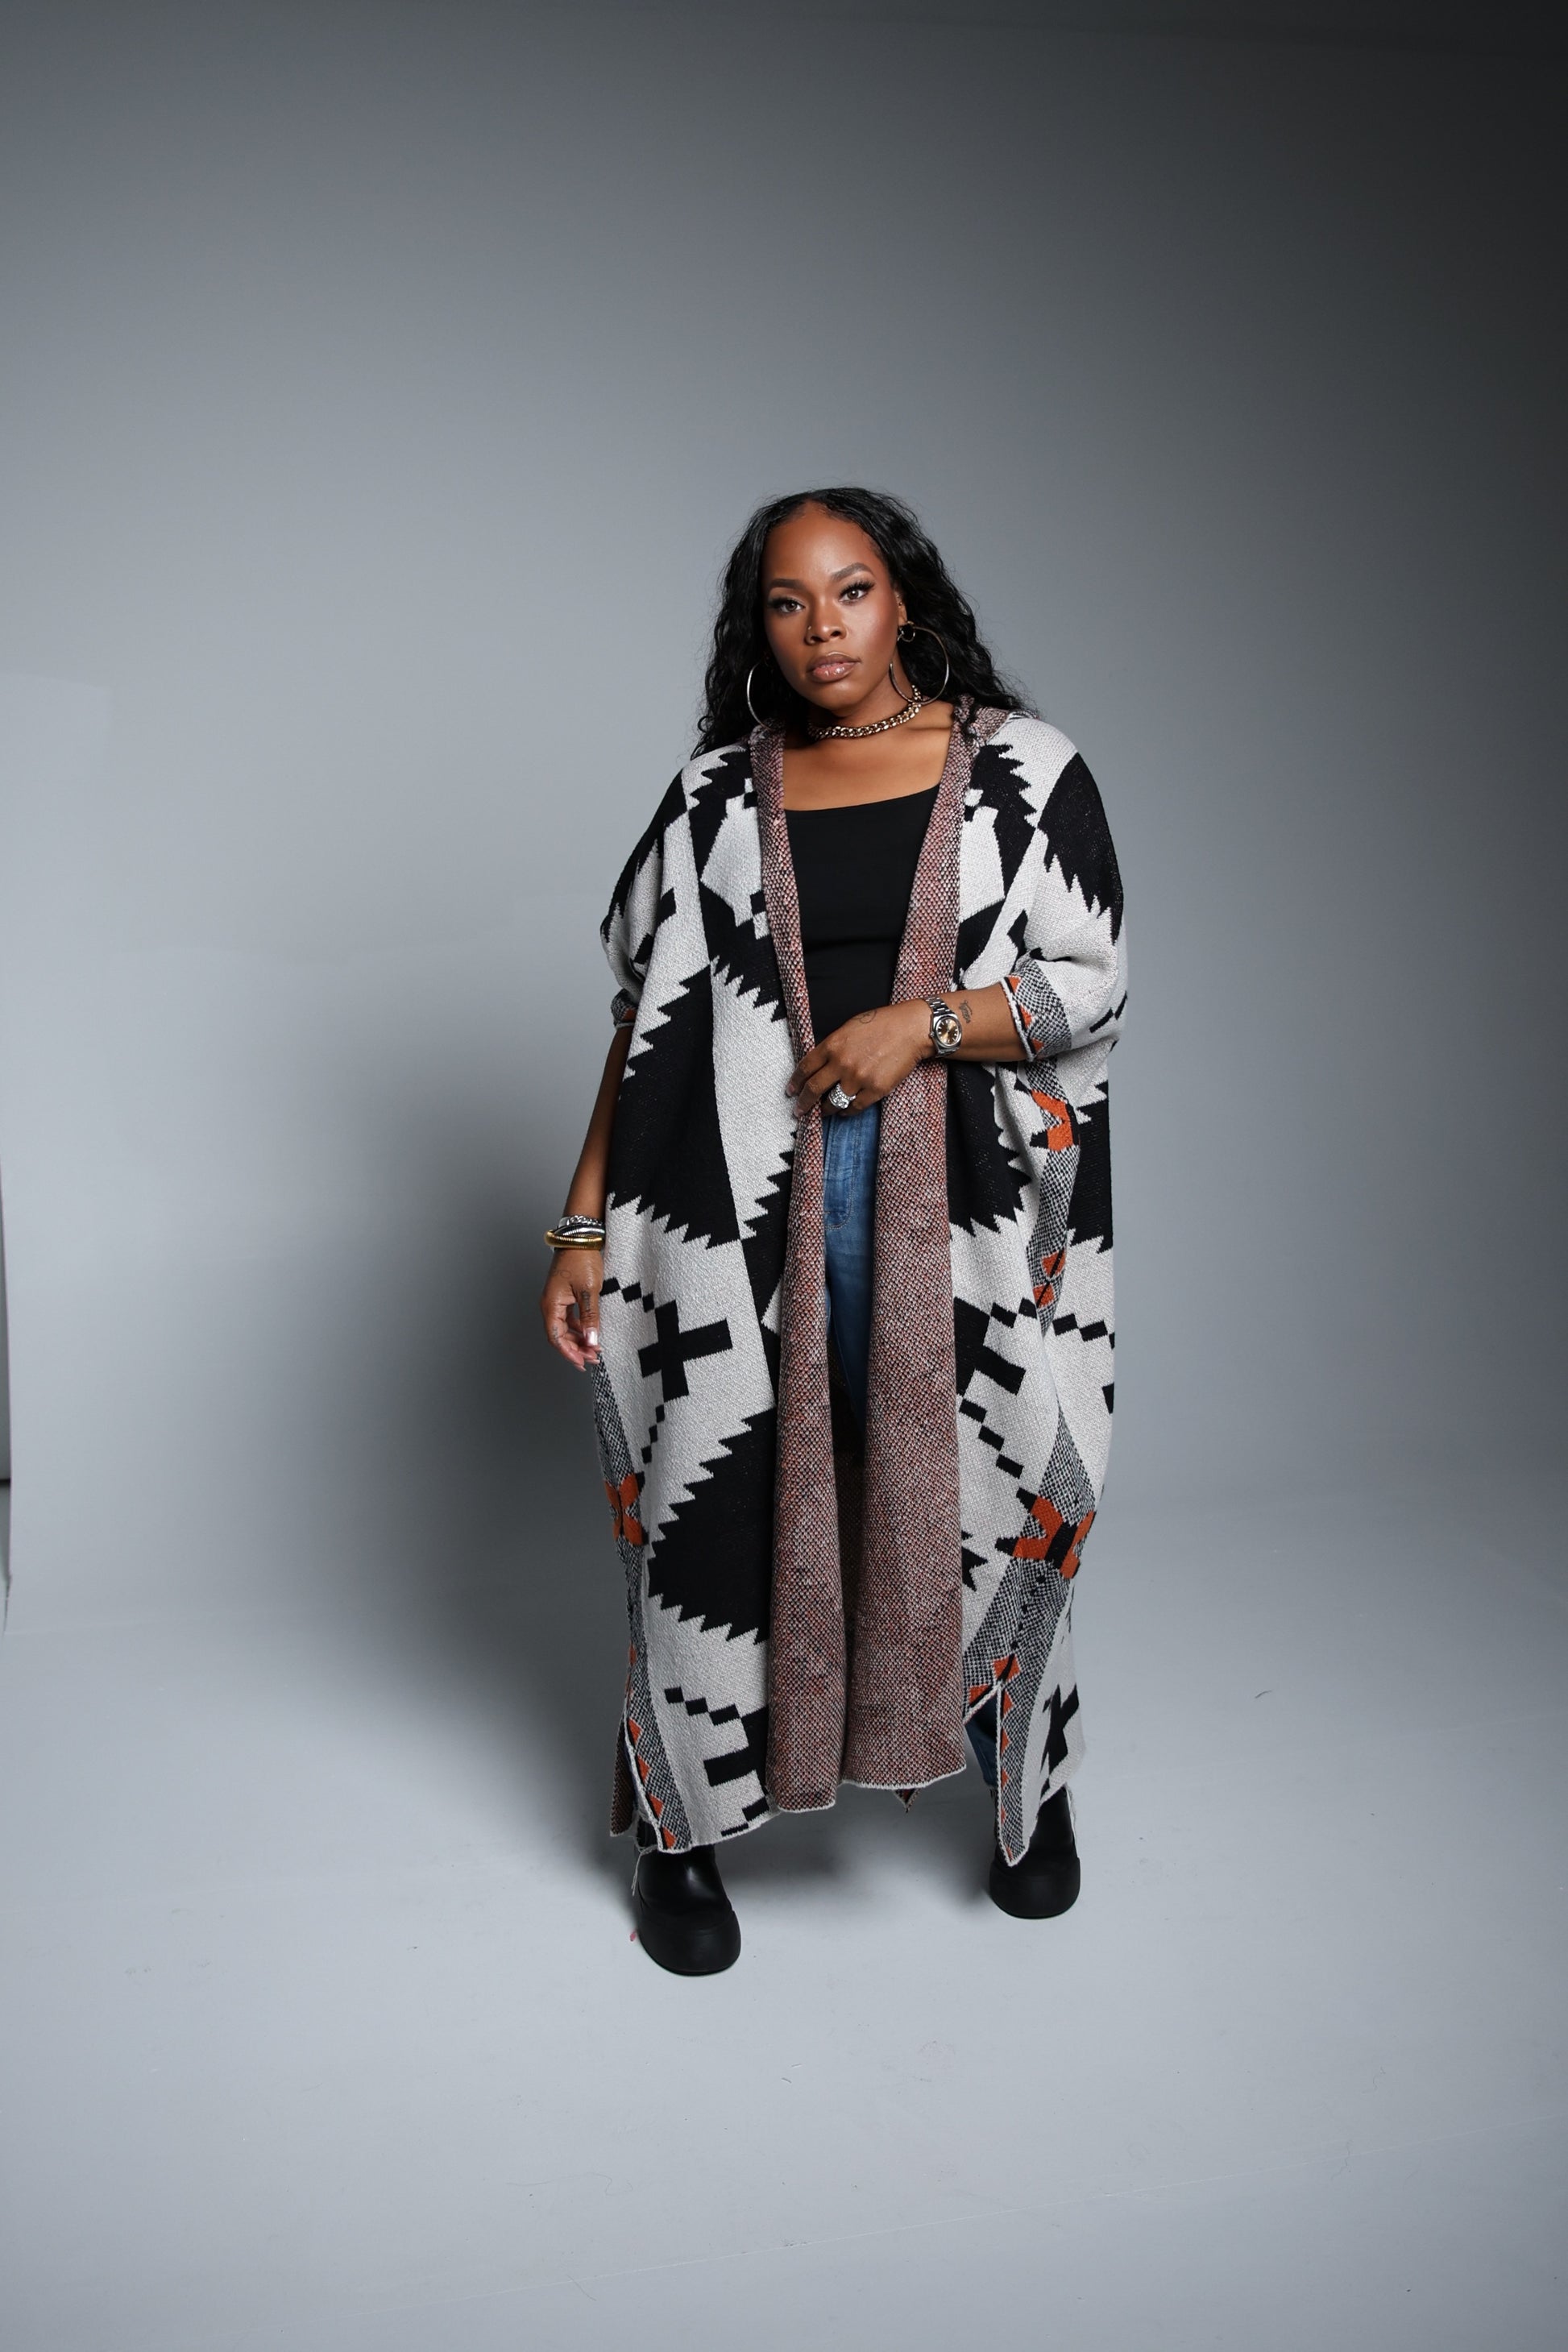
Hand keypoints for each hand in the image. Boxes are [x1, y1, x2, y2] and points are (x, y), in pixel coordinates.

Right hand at [540, 1248, 602, 1368]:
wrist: (581, 1236)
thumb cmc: (581, 1259)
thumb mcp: (589, 1291)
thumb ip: (590, 1317)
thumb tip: (591, 1341)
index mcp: (551, 1304)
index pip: (556, 1337)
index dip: (569, 1352)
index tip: (582, 1363)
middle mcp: (550, 1304)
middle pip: (559, 1335)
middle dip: (575, 1349)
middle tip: (592, 1359)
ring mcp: (556, 1300)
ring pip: (564, 1328)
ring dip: (578, 1339)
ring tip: (594, 1349)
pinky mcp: (564, 1295)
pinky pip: (569, 1318)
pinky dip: (579, 1328)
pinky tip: (591, 1333)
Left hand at [786, 1000, 929, 1114]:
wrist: (911, 1029)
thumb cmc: (882, 1024)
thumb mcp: (849, 1027)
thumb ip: (833, 1045)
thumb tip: (820, 1064)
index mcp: (833, 1044)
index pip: (805, 1067)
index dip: (795, 1082)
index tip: (791, 1091)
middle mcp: (842, 1063)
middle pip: (814, 1089)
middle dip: (803, 1103)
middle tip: (798, 1111)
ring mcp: (858, 1078)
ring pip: (834, 1102)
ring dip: (826, 1109)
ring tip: (824, 1111)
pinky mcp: (875, 1090)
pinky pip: (855, 1107)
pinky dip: (847, 1112)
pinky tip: (844, 1111)